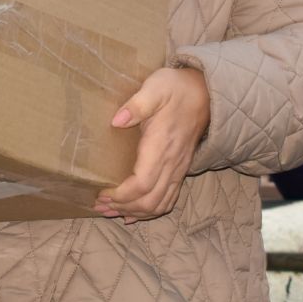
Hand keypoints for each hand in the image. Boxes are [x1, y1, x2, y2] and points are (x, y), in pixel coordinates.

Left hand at [94, 67, 210, 223]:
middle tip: (99, 205)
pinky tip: (133, 214)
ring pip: (159, 204)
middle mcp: (172, 163)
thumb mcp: (155, 88)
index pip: (143, 184)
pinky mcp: (180, 170)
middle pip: (149, 201)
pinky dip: (150, 211)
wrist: (203, 92)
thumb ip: (137, 105)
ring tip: (110, 211)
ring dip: (135, 213)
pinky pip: (168, 199)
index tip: (102, 193)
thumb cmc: (176, 89)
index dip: (121, 195)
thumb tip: (116, 121)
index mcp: (161, 146)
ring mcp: (178, 169)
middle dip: (123, 207)